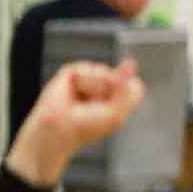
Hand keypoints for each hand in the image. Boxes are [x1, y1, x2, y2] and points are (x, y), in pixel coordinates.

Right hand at [6, 60, 144, 186]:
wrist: (58, 129)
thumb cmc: (87, 127)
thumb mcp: (116, 112)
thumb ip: (127, 88)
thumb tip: (131, 62)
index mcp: (120, 96)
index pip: (135, 85)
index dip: (125, 96)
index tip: (112, 109)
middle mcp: (106, 85)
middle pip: (121, 76)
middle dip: (109, 92)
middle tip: (95, 107)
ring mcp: (90, 78)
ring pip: (104, 71)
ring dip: (94, 89)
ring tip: (81, 102)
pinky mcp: (73, 72)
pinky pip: (86, 68)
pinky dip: (82, 82)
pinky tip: (72, 92)